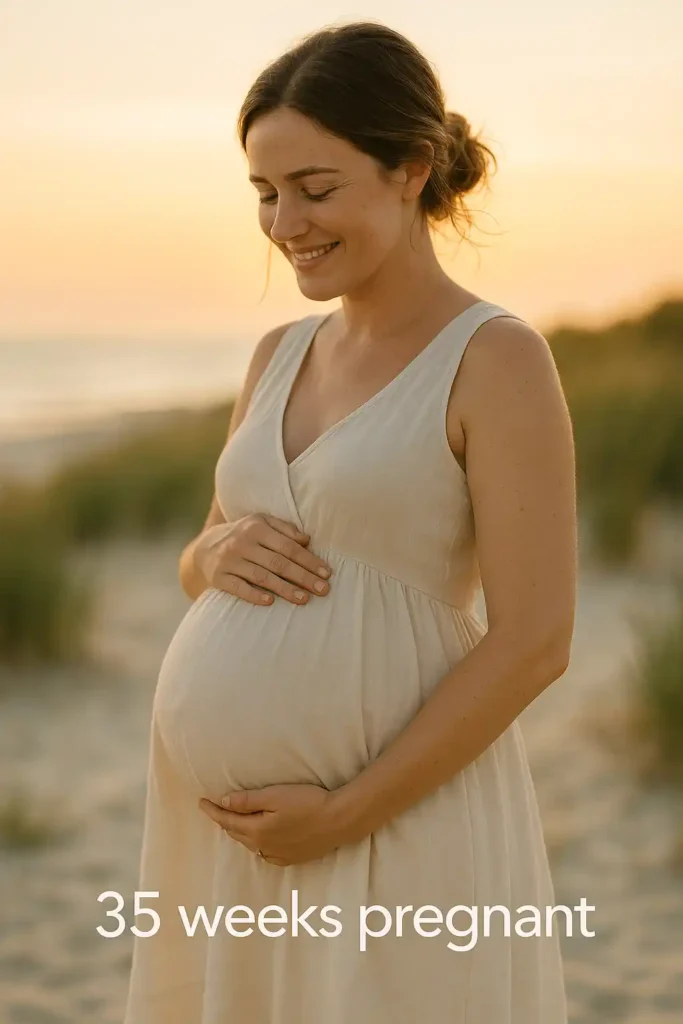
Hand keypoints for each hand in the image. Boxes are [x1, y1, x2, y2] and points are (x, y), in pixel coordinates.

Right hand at [192, 513, 331, 605]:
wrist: (205, 548)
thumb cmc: (244, 536)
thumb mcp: (262, 523)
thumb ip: (285, 529)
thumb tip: (307, 540)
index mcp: (256, 527)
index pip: (288, 546)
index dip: (308, 560)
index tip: (326, 574)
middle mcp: (242, 542)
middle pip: (278, 562)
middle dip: (303, 577)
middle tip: (323, 590)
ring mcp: (229, 560)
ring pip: (261, 576)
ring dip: (284, 589)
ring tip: (304, 599)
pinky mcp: (218, 577)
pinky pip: (238, 588)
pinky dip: (254, 595)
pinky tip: (270, 602)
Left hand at [198, 784, 346, 865]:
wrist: (339, 820)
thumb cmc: (308, 802)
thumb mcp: (276, 795)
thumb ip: (248, 800)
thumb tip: (224, 802)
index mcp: (257, 830)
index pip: (227, 820)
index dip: (213, 811)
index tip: (201, 802)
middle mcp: (264, 847)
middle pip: (236, 834)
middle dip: (224, 821)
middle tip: (215, 809)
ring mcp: (278, 855)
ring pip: (250, 845)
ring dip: (240, 833)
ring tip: (234, 821)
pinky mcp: (291, 858)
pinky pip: (265, 854)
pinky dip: (256, 844)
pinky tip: (260, 839)